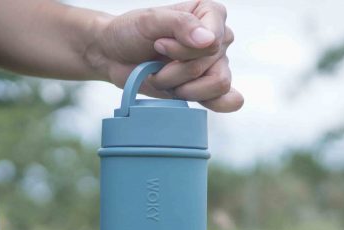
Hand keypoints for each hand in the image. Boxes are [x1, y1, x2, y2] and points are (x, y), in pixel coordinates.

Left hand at [90, 1, 242, 112]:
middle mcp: (218, 38)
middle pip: (214, 66)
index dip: (184, 50)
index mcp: (210, 13)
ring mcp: (215, 64)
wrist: (115, 56)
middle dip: (178, 71)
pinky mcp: (207, 87)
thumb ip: (180, 24)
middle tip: (157, 62)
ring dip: (184, 88)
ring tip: (164, 77)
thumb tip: (209, 40)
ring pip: (217, 85)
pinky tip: (195, 95)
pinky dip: (213, 102)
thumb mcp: (150, 20)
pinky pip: (227, 100)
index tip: (159, 44)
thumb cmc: (131, 33)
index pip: (214, 41)